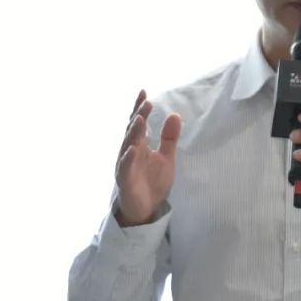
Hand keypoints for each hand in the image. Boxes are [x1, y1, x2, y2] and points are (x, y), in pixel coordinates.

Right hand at [115, 89, 180, 226]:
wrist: (147, 209)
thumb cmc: (152, 181)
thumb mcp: (166, 157)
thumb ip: (169, 138)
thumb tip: (174, 114)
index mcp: (139, 145)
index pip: (138, 123)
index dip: (139, 108)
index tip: (144, 92)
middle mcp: (129, 152)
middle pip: (132, 131)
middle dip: (138, 116)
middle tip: (145, 101)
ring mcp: (126, 165)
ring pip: (127, 146)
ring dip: (133, 133)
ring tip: (140, 119)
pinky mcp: (125, 180)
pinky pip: (125, 168)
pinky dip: (128, 158)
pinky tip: (133, 149)